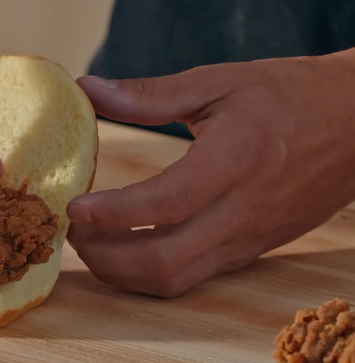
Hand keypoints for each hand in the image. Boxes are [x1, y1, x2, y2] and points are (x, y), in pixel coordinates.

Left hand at [67, 50, 354, 297]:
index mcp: (235, 162)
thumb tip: (89, 90)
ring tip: (91, 243)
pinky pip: (192, 277)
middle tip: (73, 230)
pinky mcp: (250, 251)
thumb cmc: (290, 96)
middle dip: (104, 255)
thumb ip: (149, 95)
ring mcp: (248, 239)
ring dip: (122, 272)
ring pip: (174, 280)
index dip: (111, 213)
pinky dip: (149, 273)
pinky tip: (126, 249)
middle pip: (163, 262)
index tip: (73, 207)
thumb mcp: (219, 82)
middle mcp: (242, 212)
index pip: (163, 204)